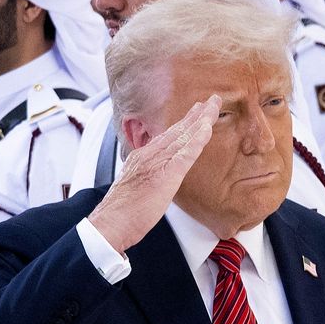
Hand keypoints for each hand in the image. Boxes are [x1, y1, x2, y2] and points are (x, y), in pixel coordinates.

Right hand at [87, 95, 219, 253]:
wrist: (110, 222)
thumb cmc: (121, 211)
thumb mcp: (134, 186)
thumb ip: (146, 176)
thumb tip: (156, 178)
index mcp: (142, 157)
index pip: (167, 136)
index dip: (183, 124)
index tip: (195, 113)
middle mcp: (149, 154)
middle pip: (177, 130)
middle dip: (195, 115)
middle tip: (211, 100)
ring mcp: (157, 162)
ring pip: (183, 136)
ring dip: (201, 120)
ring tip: (214, 105)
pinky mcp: (165, 174)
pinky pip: (186, 152)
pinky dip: (197, 139)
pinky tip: (207, 128)